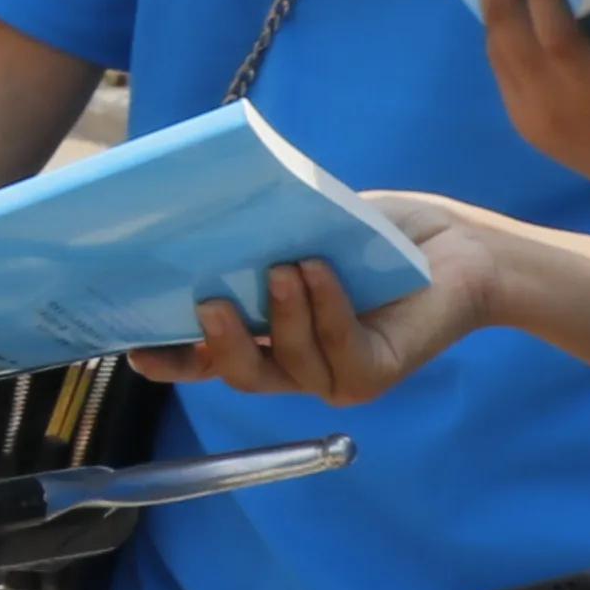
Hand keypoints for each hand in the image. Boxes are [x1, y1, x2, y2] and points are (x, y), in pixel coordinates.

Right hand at [132, 193, 510, 404]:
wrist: (456, 245)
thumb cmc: (377, 236)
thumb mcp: (305, 229)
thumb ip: (259, 237)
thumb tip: (200, 212)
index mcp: (268, 335)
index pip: (208, 358)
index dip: (171, 360)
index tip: (133, 350)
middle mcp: (296, 366)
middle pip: (240, 374)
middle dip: (218, 345)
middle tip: (207, 304)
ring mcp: (335, 377)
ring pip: (287, 362)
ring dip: (281, 314)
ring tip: (284, 266)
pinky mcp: (374, 373)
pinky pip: (339, 350)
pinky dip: (326, 308)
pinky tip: (320, 271)